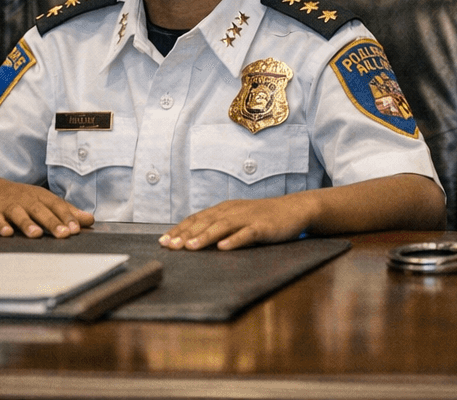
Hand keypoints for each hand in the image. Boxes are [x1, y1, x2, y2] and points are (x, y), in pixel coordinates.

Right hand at [0, 177, 92, 238]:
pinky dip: (1, 226)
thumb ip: (66, 211)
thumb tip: (90, 219)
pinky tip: (7, 233)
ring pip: (18, 214)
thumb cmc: (22, 198)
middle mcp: (25, 200)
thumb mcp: (44, 201)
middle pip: (40, 210)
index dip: (67, 216)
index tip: (76, 229)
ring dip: (27, 224)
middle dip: (52, 222)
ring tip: (37, 234)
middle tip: (63, 234)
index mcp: (40, 197)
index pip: (56, 205)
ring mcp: (8, 206)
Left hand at [160, 195, 314, 250]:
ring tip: (191, 247)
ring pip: (222, 226)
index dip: (179, 229)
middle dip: (186, 234)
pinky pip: (247, 233)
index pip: (196, 219)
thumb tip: (193, 240)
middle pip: (205, 222)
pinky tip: (223, 247)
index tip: (163, 241)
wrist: (293, 209)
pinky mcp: (263, 227)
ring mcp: (247, 218)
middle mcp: (232, 211)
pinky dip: (234, 240)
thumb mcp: (237, 218)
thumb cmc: (262, 217)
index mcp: (224, 209)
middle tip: (170, 246)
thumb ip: (219, 226)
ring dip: (205, 236)